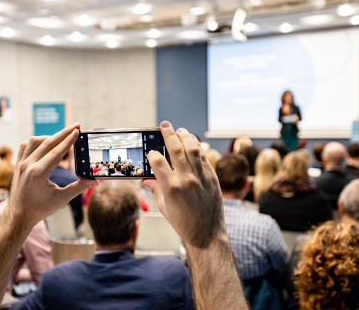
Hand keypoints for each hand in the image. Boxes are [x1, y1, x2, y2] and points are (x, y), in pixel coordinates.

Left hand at [8, 123, 96, 224]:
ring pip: (35, 141)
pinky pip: (26, 146)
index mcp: (39, 173)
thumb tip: (95, 180)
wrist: (19, 215)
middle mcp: (28, 165)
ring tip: (62, 137)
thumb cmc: (40, 209)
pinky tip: (46, 144)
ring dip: (50, 137)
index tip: (77, 130)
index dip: (68, 140)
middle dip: (63, 133)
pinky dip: (36, 142)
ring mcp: (21, 163)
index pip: (56, 151)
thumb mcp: (62, 199)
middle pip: (47, 142)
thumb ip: (79, 187)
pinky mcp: (18, 164)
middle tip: (76, 126)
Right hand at [142, 121, 223, 247]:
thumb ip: (155, 189)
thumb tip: (145, 178)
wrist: (206, 233)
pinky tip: (192, 143)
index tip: (151, 152)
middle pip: (176, 149)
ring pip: (193, 149)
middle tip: (164, 125)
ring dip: (185, 137)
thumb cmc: (182, 222)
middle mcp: (186, 180)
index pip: (158, 161)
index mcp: (171, 188)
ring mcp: (201, 178)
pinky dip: (197, 148)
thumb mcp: (163, 206)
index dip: (152, 154)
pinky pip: (204, 158)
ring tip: (180, 130)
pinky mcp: (212, 178)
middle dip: (168, 134)